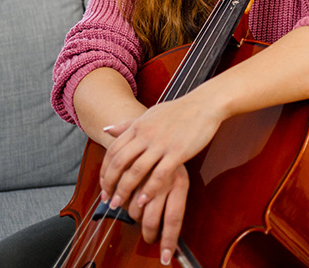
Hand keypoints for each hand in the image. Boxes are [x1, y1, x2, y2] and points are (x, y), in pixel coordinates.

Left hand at [99, 93, 225, 262]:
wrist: (205, 104)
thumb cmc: (179, 110)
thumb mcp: (150, 113)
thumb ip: (128, 124)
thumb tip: (106, 130)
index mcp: (138, 126)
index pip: (113, 151)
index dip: (104, 171)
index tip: (102, 186)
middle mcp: (146, 135)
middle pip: (120, 163)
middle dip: (110, 184)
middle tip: (106, 200)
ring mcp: (162, 144)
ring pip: (136, 171)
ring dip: (124, 190)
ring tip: (118, 204)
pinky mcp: (178, 152)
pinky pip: (159, 174)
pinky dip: (149, 189)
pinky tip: (143, 201)